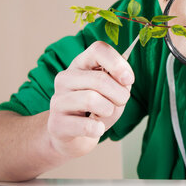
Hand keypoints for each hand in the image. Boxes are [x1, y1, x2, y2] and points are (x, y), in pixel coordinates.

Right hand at [48, 41, 133, 157]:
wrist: (75, 135)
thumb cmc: (98, 109)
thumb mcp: (114, 91)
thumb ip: (121, 81)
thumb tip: (124, 79)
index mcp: (82, 64)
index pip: (98, 49)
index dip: (118, 63)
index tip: (128, 79)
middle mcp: (65, 78)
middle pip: (100, 79)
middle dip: (120, 94)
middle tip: (120, 102)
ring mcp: (58, 100)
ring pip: (92, 100)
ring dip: (109, 111)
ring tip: (104, 115)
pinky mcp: (56, 123)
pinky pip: (86, 125)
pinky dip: (98, 129)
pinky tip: (96, 128)